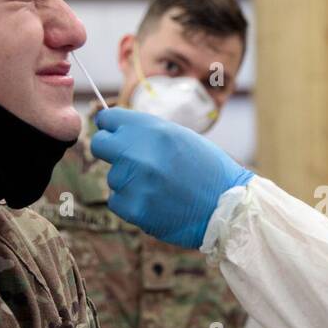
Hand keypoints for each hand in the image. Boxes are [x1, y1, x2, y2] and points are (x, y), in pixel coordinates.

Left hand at [91, 106, 253, 248]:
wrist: (227, 207)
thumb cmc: (207, 170)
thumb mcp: (180, 137)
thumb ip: (147, 132)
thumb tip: (116, 130)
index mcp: (152, 129)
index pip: (108, 119)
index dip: (113, 127)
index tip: (117, 135)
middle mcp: (139, 153)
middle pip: (100, 144)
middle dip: (112, 151)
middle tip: (133, 162)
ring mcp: (133, 182)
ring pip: (112, 176)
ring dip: (128, 181)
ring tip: (159, 187)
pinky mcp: (133, 209)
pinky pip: (117, 201)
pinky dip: (132, 203)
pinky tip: (156, 202)